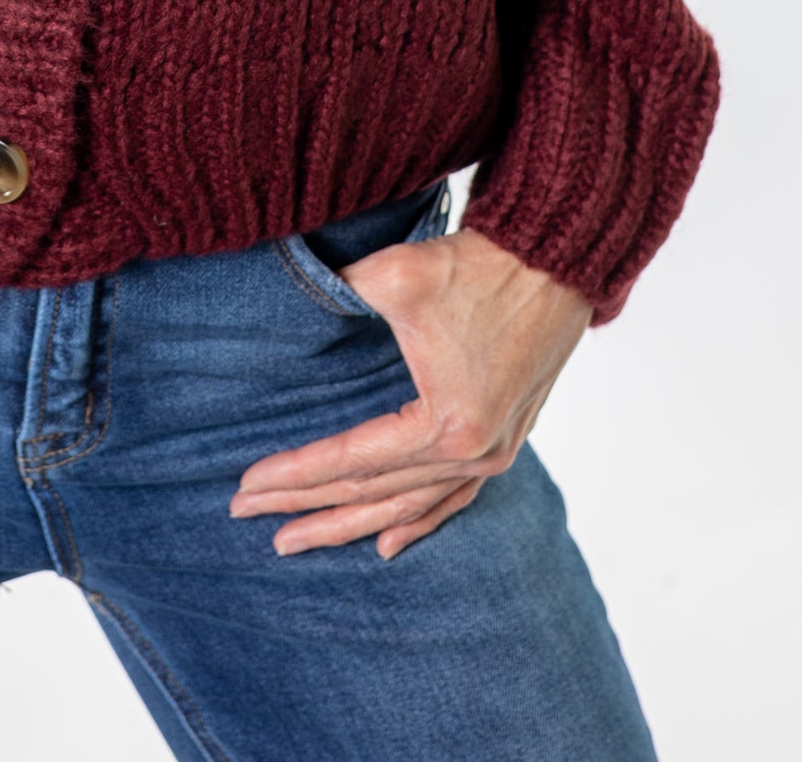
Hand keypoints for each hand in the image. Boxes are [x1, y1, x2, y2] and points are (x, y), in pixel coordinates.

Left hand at [231, 226, 590, 557]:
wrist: (556, 259)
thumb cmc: (478, 266)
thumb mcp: (396, 275)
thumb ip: (336, 290)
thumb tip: (291, 291)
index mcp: (445, 425)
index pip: (349, 461)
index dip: (293, 474)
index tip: (245, 485)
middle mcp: (472, 453)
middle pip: (373, 493)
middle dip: (307, 508)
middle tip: (248, 516)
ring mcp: (493, 454)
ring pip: (409, 505)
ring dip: (352, 524)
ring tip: (298, 538)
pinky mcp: (506, 441)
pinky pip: (452, 498)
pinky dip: (417, 521)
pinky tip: (387, 543)